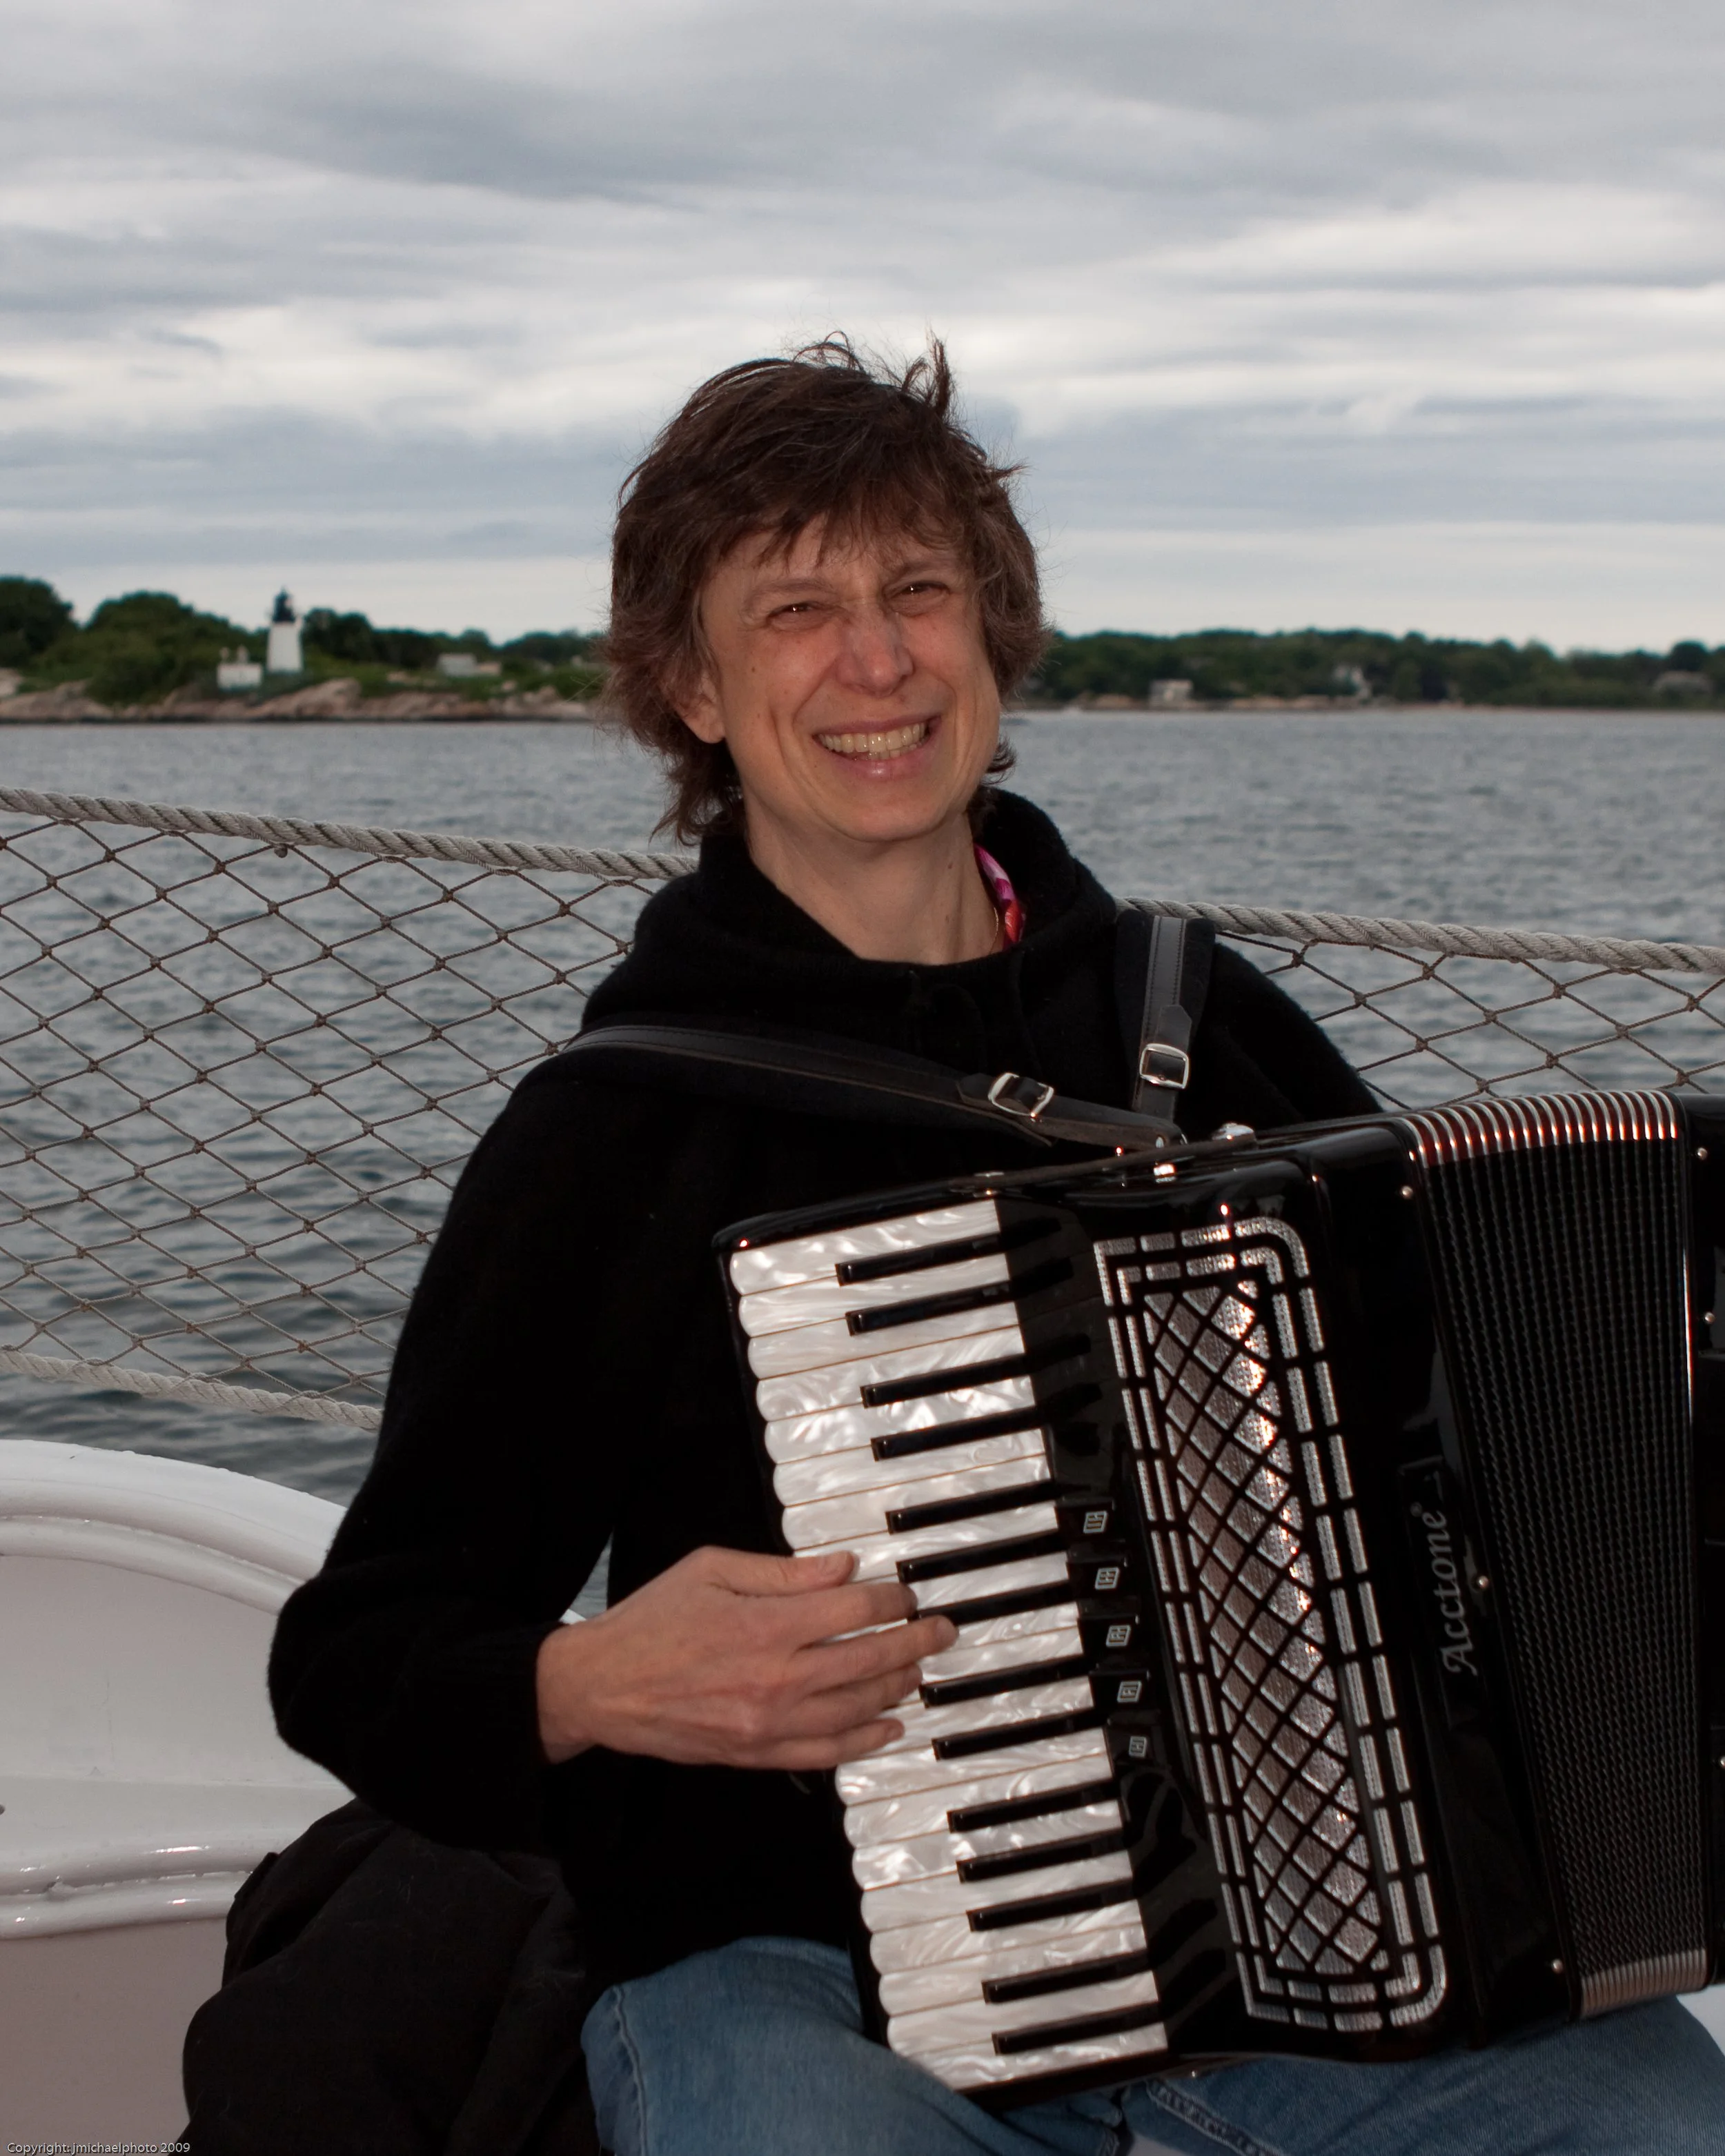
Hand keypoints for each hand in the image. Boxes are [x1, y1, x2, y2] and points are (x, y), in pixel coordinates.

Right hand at [534, 1544, 957, 1771]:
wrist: (603, 1686)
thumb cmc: (653, 1621)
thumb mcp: (713, 1569)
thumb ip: (783, 1572)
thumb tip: (842, 1569)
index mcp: (767, 1626)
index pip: (854, 1612)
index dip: (892, 1601)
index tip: (906, 1595)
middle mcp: (777, 1678)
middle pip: (869, 1661)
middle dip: (915, 1643)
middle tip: (942, 1631)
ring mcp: (769, 1723)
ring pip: (856, 1709)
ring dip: (897, 1688)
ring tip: (919, 1670)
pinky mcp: (757, 1754)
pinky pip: (826, 1753)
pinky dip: (864, 1741)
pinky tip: (888, 1727)